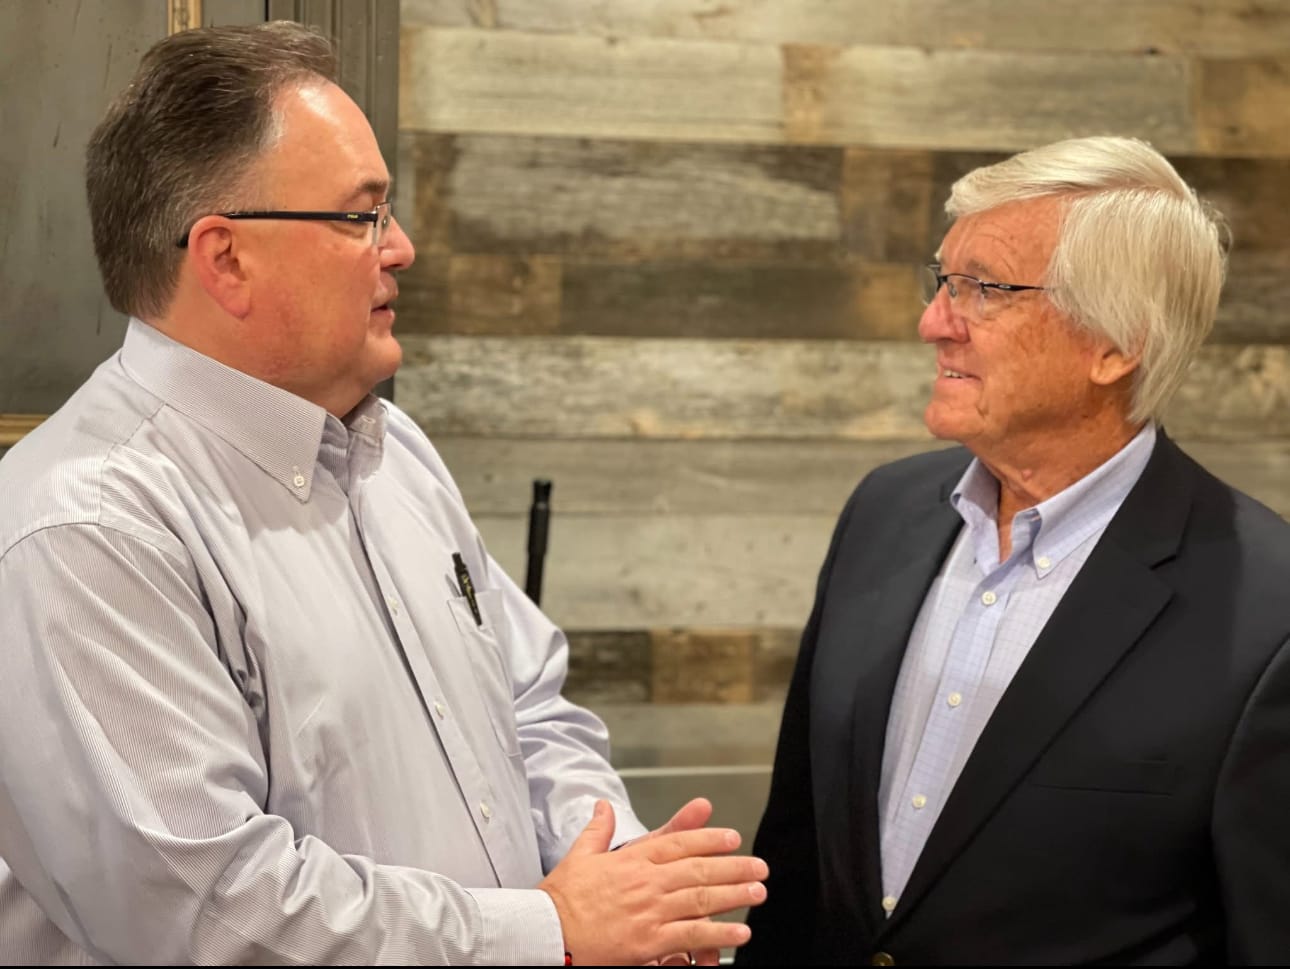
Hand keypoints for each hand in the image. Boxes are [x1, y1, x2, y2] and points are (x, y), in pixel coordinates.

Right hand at [538, 799, 766, 965]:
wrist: (545, 932)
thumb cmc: (561, 898)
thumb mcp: (579, 855)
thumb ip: (597, 829)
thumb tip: (603, 805)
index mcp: (631, 859)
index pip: (679, 843)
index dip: (709, 839)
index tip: (732, 838)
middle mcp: (645, 882)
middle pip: (699, 869)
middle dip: (734, 867)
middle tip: (759, 867)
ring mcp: (649, 912)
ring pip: (701, 899)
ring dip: (734, 895)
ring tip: (757, 893)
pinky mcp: (648, 942)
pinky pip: (691, 936)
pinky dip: (718, 934)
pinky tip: (739, 932)